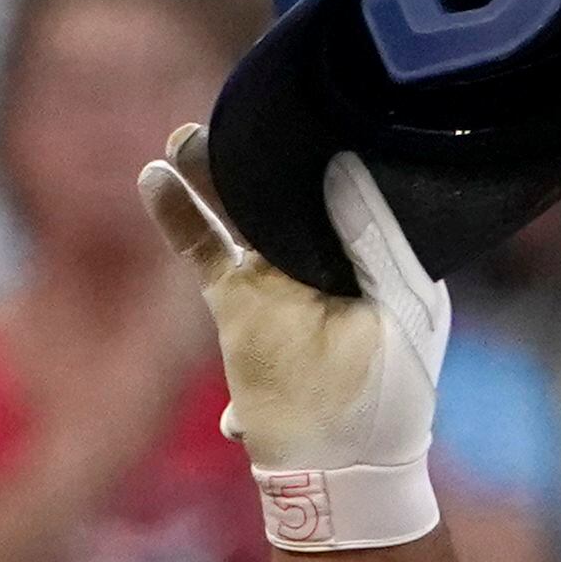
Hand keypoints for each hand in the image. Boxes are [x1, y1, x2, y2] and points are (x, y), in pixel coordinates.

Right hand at [136, 125, 447, 551]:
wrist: (346, 463)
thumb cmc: (393, 391)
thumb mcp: (404, 303)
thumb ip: (375, 232)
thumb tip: (339, 163)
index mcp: (375, 252)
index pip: (347, 182)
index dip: (327, 141)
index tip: (314, 97)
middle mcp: (323, 257)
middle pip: (286, 188)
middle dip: (263, 148)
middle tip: (246, 101)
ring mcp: (276, 279)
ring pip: (240, 209)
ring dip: (213, 170)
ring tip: (189, 132)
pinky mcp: (236, 305)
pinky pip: (201, 250)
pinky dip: (177, 215)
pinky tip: (156, 178)